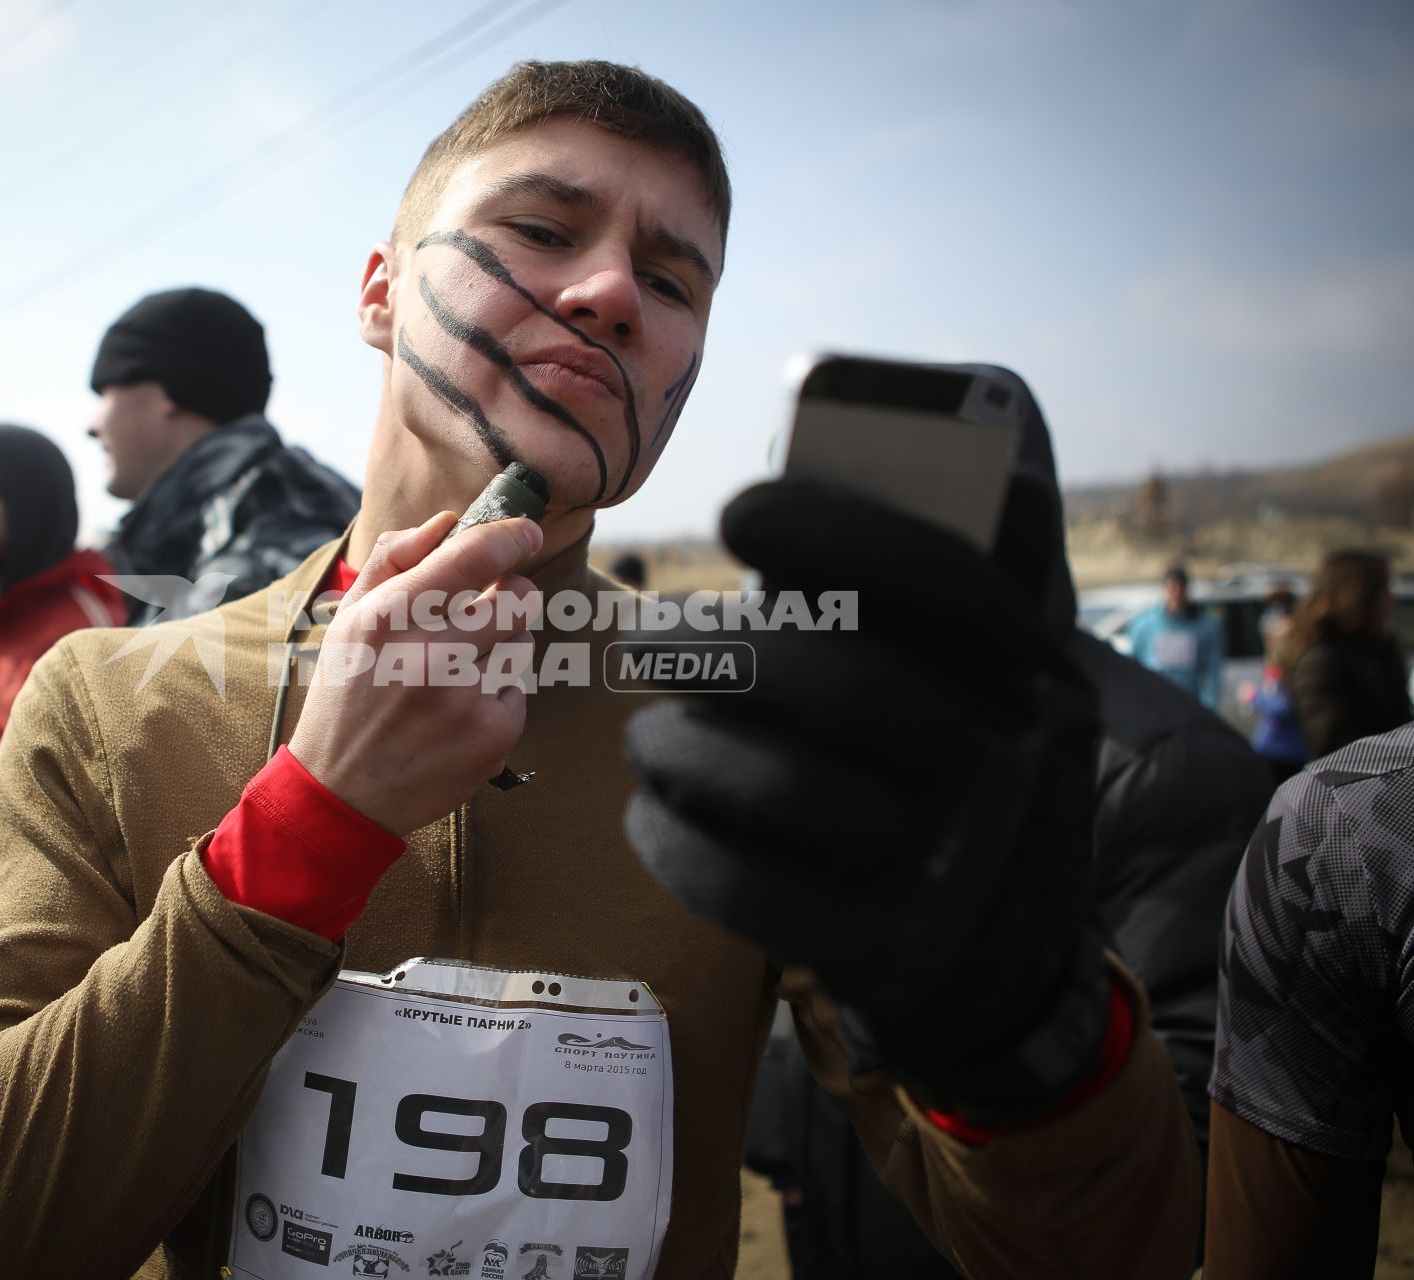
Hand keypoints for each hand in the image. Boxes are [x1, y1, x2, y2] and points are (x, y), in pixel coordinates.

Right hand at [288, 511, 541, 835]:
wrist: (342, 792)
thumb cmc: (348, 694)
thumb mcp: (350, 619)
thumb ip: (393, 559)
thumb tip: (447, 522)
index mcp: (389, 618)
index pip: (473, 555)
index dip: (510, 537)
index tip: (526, 534)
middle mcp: (429, 656)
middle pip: (519, 599)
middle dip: (512, 596)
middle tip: (487, 610)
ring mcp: (466, 699)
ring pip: (523, 644)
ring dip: (501, 649)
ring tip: (455, 673)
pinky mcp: (493, 736)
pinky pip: (519, 691)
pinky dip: (496, 696)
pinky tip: (458, 712)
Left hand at [624, 477, 1105, 1118]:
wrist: (1006, 958)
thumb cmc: (954, 769)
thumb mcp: (984, 679)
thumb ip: (924, 590)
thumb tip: (821, 485)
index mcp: (1040, 678)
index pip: (946, 580)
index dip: (833, 531)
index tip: (737, 516)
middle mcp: (1013, 769)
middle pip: (847, 685)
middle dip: (721, 650)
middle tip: (646, 640)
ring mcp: (952, 870)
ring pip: (785, 787)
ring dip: (682, 747)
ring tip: (643, 735)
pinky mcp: (884, 951)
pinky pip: (750, 890)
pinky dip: (677, 843)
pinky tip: (649, 810)